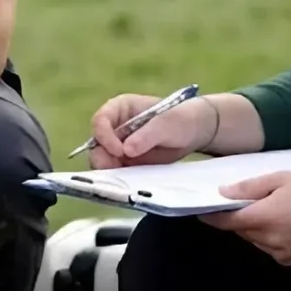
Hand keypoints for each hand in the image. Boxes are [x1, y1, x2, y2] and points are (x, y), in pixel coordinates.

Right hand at [86, 91, 213, 167]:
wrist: (194, 132)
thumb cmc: (181, 119)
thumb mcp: (167, 123)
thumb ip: (147, 135)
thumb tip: (126, 150)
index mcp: (120, 109)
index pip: (100, 120)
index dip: (104, 136)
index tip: (119, 150)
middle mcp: (114, 127)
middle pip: (96, 144)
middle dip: (103, 157)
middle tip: (116, 168)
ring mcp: (117, 145)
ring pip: (102, 160)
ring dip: (109, 170)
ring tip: (125, 175)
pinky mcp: (124, 161)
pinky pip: (114, 171)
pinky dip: (118, 178)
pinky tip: (129, 181)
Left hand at [211, 170, 290, 266]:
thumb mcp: (283, 178)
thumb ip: (249, 187)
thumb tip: (222, 194)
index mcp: (263, 218)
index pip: (226, 222)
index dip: (213, 217)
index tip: (202, 211)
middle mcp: (267, 240)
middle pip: (241, 231)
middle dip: (242, 218)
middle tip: (254, 204)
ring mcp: (278, 253)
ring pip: (255, 240)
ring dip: (257, 229)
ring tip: (277, 213)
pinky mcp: (290, 260)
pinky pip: (270, 249)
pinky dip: (270, 238)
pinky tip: (288, 226)